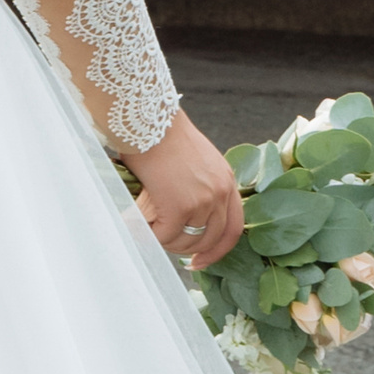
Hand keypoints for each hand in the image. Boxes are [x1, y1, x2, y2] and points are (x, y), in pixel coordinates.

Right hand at [121, 108, 242, 269]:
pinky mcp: (179, 205)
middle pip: (213, 239)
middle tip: (173, 253)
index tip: (203, 258)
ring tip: (150, 234)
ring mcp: (203, 201)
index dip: (219, 248)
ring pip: (189, 240)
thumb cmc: (160, 130)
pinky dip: (151, 235)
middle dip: (193, 252)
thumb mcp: (193, 157)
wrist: (146, 115)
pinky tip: (139, 227)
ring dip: (169, 244)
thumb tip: (181, 206)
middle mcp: (220, 192)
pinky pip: (165, 234)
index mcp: (226, 179)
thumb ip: (198, 181)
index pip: (234, 227)